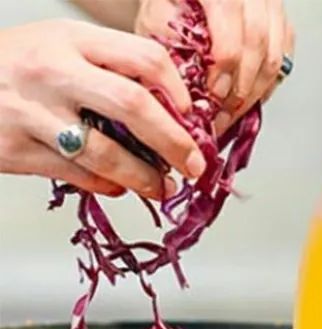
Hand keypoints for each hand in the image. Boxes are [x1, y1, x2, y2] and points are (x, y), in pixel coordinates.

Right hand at [0, 19, 205, 197]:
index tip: (192, 119)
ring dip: (145, 178)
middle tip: (195, 165)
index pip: (146, 58)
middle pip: (135, 107)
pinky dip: (109, 187)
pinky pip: (79, 176)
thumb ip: (109, 71)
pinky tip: (120, 187)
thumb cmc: (15, 68)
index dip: (179, 93)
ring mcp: (34, 112)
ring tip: (163, 187)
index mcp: (71, 39)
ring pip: (107, 154)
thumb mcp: (60, 49)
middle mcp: (53, 71)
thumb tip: (172, 114)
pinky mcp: (19, 150)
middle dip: (175, 142)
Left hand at [136, 0, 294, 135]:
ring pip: (275, 59)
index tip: (214, 97)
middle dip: (242, 91)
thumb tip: (186, 91)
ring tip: (236, 110)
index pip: (230, 43)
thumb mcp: (158, 14)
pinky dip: (269, 83)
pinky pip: (284, 59)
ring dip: (256, 92)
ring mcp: (270, 5)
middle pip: (257, 52)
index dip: (224, 77)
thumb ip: (171, 48)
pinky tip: (252, 95)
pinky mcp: (281, 18)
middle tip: (225, 113)